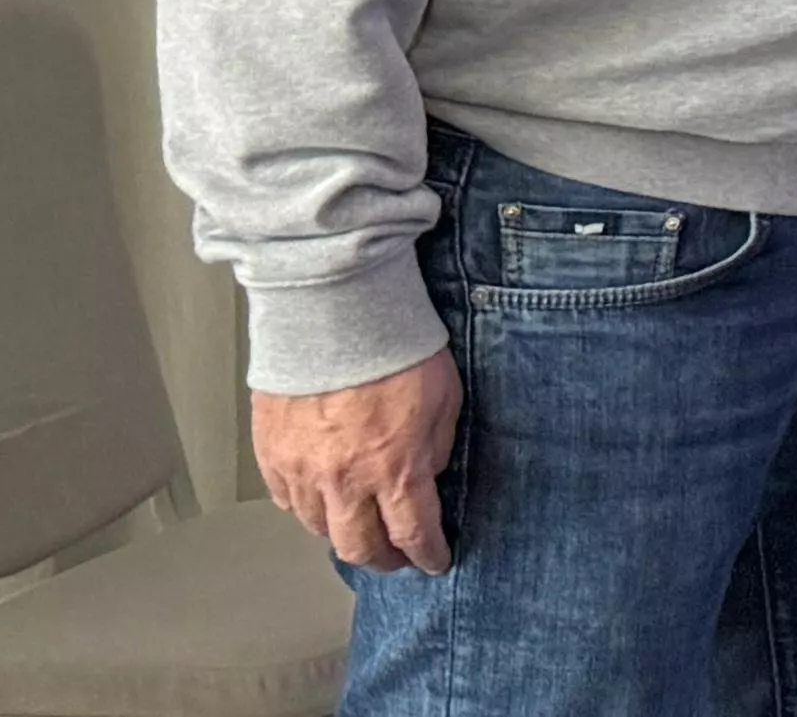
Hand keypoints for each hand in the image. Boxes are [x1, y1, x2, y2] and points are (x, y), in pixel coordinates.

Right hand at [253, 351, 461, 574]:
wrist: (337, 315)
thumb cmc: (397, 350)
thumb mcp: (445, 401)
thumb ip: (435, 449)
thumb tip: (425, 477)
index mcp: (395, 471)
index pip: (412, 534)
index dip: (426, 555)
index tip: (434, 561)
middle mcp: (344, 482)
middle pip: (359, 547)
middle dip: (383, 560)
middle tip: (396, 559)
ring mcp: (301, 471)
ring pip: (317, 528)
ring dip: (341, 535)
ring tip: (357, 530)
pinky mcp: (270, 453)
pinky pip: (285, 499)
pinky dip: (304, 508)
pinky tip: (318, 502)